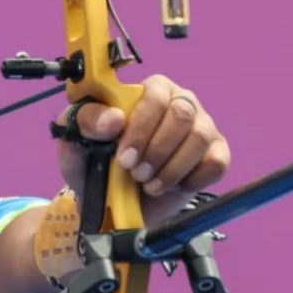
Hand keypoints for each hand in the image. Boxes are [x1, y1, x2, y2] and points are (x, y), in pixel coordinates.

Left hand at [56, 74, 230, 223]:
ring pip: (200, 138)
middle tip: (136, 174)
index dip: (141, 127)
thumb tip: (113, 118)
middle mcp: (178, 102)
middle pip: (182, 114)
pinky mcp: (216, 154)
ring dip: (172, 168)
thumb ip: (85, 121)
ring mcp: (201, 127)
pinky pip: (217, 162)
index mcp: (146, 91)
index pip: (155, 94)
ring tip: (149, 184)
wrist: (109, 201)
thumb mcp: (75, 139)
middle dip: (156, 150)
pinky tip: (172, 186)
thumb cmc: (93, 160)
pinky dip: (192, 180)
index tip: (123, 158)